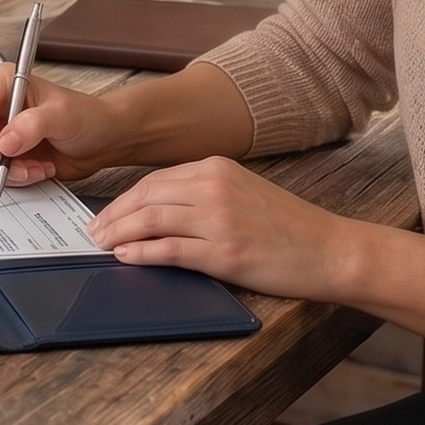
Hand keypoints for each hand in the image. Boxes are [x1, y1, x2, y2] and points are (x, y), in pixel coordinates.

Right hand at [0, 66, 129, 185]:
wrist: (102, 141)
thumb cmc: (87, 117)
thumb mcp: (63, 115)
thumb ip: (33, 125)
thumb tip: (5, 142)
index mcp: (2, 85)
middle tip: (19, 167)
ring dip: (5, 172)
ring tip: (36, 168)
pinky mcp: (4, 156)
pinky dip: (13, 179)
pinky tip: (37, 171)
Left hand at [86, 156, 351, 301]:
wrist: (331, 249)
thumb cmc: (289, 226)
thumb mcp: (243, 191)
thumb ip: (204, 193)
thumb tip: (158, 208)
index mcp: (216, 167)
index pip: (154, 180)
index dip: (123, 199)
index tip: (106, 213)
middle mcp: (214, 187)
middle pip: (145, 197)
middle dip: (113, 215)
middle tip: (93, 232)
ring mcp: (218, 219)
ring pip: (151, 220)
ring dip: (119, 233)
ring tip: (102, 245)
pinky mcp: (224, 253)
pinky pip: (170, 250)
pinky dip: (141, 253)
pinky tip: (125, 257)